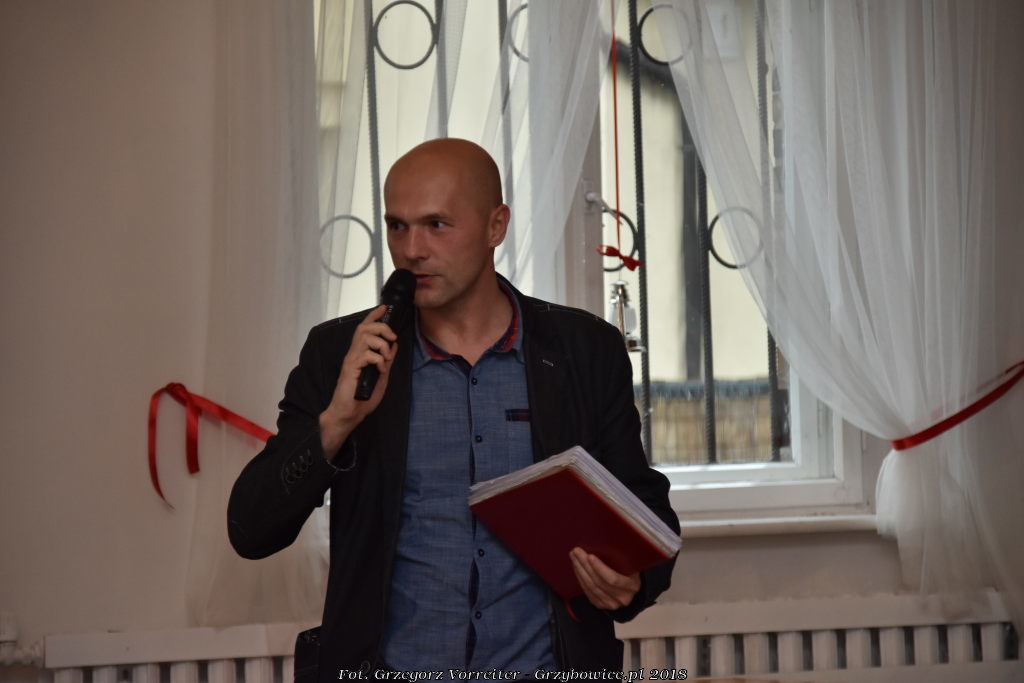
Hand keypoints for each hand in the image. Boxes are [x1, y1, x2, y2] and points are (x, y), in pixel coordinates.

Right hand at [319, 305, 397, 459]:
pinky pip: (366, 354)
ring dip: (381, 343)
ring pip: (365, 336)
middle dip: (382, 327)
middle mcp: (354, 353)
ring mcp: (351, 360)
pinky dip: (378, 359)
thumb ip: (386, 361)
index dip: (374, 316)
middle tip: (392, 337)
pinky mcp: (351, 368)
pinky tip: (379, 370)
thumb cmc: (362, 398)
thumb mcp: (381, 376)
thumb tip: (394, 345)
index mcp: (360, 354)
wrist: (349, 413)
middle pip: (365, 327)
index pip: (365, 328)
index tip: (383, 308)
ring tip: (385, 357)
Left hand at [569, 547, 640, 609]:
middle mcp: (623, 598)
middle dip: (585, 565)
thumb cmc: (630, 570)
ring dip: (580, 571)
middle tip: (577, 551)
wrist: (630, 588)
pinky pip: (587, 592)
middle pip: (598, 582)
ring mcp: (611, 604)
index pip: (613, 579)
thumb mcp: (632, 563)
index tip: (590, 556)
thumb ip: (622, 556)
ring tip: (574, 557)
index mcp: (632, 586)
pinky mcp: (601, 605)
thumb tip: (608, 539)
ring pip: (591, 588)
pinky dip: (580, 579)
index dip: (600, 568)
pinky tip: (577, 568)